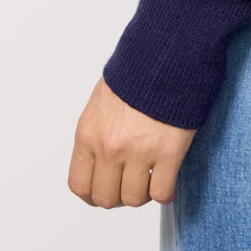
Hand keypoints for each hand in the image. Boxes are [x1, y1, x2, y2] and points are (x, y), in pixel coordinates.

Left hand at [68, 75, 197, 208]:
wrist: (170, 52)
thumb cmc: (138, 72)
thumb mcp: (103, 100)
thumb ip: (98, 132)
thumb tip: (101, 158)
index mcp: (89, 134)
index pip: (80, 185)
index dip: (93, 194)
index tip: (107, 189)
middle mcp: (109, 147)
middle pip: (106, 197)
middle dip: (119, 195)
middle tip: (132, 183)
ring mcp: (139, 151)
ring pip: (134, 199)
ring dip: (143, 194)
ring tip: (151, 180)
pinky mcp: (169, 152)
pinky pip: (161, 192)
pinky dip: (165, 193)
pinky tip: (169, 182)